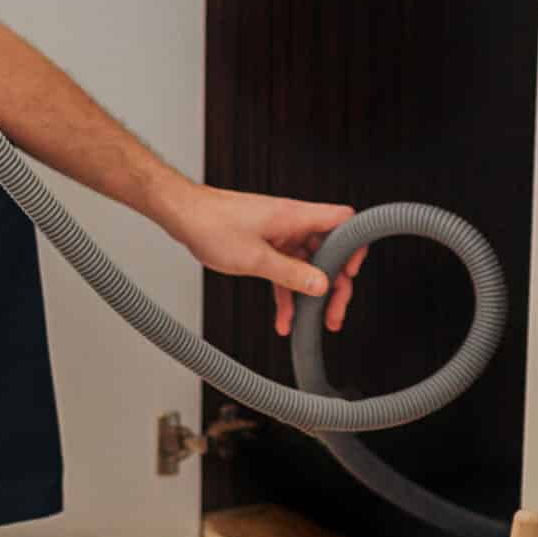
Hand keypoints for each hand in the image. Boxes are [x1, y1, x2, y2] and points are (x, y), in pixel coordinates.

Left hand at [160, 184, 367, 337]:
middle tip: (334, 313)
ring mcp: (279, 233)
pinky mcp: (265, 243)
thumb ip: (292, 275)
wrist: (182, 214)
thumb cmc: (212, 224)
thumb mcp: (256, 259)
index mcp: (295, 216)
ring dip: (310, 294)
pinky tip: (285, 317)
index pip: (344, 222)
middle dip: (334, 284)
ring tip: (315, 322)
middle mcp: (291, 222)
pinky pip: (285, 269)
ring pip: (307, 264)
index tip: (352, 273)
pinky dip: (287, 292)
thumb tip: (321, 286)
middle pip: (329, 251)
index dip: (354, 246)